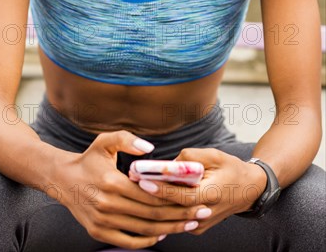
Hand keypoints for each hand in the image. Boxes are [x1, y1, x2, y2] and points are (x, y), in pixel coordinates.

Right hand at [52, 131, 212, 248]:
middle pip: (152, 214)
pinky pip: (129, 241)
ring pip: (144, 229)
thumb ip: (128, 140)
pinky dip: (148, 239)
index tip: (195, 196)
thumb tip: (150, 149)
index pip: (151, 194)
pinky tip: (162, 233)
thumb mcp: (105, 141)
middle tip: (200, 213)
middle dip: (179, 215)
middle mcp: (108, 204)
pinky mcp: (98, 231)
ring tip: (188, 224)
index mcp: (113, 182)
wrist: (64, 179)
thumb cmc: (89, 159)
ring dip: (169, 228)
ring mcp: (103, 221)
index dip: (175, 197)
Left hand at [136, 148, 267, 235]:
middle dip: (150, 192)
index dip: (160, 188)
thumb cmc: (230, 168)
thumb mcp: (214, 155)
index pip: (180, 195)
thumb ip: (190, 157)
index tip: (142, 179)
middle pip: (171, 207)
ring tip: (136, 183)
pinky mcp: (197, 227)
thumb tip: (166, 164)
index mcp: (211, 194)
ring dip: (153, 199)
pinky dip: (164, 206)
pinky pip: (176, 217)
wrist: (249, 190)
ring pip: (172, 215)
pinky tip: (149, 194)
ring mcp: (200, 223)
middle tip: (132, 178)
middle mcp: (205, 213)